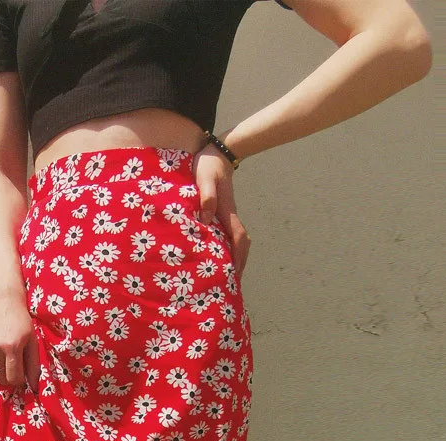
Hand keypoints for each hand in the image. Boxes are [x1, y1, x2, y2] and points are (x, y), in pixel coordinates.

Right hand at [0, 298, 40, 393]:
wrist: (5, 305)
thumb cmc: (22, 324)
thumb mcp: (33, 342)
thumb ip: (33, 366)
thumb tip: (34, 387)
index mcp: (12, 348)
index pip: (14, 379)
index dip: (20, 380)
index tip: (23, 374)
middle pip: (2, 379)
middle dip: (10, 377)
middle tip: (15, 366)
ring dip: (1, 373)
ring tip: (6, 359)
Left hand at [192, 143, 250, 278]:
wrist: (217, 153)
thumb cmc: (209, 166)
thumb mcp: (205, 180)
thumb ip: (207, 198)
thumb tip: (207, 219)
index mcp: (227, 212)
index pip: (237, 239)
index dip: (238, 257)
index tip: (235, 274)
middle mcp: (230, 216)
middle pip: (241, 244)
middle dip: (239, 263)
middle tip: (233, 281)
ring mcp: (227, 215)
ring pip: (236, 240)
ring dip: (235, 256)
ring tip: (228, 273)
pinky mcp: (222, 212)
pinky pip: (228, 234)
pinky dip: (228, 247)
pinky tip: (218, 254)